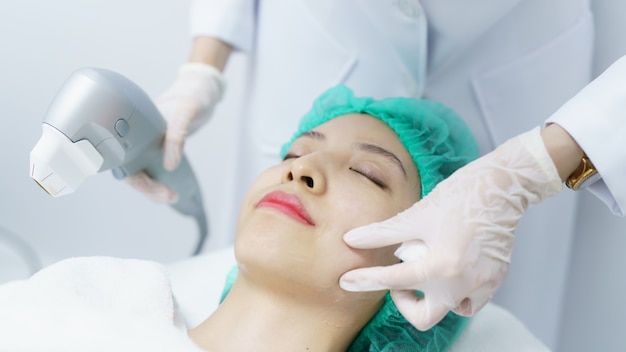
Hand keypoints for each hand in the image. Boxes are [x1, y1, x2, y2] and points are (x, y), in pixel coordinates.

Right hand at [125, 63, 224, 202]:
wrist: (200, 91)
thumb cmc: (192, 96)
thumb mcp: (187, 111)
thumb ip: (177, 135)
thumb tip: (170, 165)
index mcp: (135, 127)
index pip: (125, 161)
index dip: (138, 180)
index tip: (156, 189)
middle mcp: (137, 136)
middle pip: (132, 171)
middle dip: (148, 188)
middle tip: (170, 196)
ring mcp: (146, 142)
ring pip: (141, 172)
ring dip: (152, 187)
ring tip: (171, 196)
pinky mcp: (156, 146)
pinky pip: (151, 167)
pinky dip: (158, 180)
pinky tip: (168, 188)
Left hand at [339, 127, 561, 330]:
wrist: (502, 187)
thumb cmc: (459, 196)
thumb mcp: (416, 214)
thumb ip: (382, 233)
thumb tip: (351, 239)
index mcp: (443, 265)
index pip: (394, 281)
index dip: (366, 280)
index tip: (347, 281)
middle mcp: (463, 281)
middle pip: (424, 317)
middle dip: (405, 302)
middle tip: (399, 279)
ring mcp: (483, 284)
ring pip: (449, 310)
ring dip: (431, 296)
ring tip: (427, 266)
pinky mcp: (495, 280)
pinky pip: (470, 301)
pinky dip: (455, 292)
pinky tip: (448, 270)